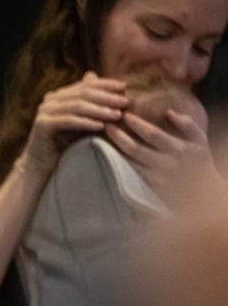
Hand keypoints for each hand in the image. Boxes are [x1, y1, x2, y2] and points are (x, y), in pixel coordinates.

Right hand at [19, 72, 127, 179]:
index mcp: (59, 96)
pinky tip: (101, 126)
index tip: (125, 87)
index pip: (85, 85)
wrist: (42, 165)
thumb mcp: (82, 122)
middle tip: (125, 102)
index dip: (105, 84)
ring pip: (77, 106)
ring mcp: (44, 111)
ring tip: (117, 115)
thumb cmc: (65, 144)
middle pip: (83, 93)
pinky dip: (86, 122)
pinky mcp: (42, 124)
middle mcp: (50, 100)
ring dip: (99, 110)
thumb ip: (90, 105)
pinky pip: (68, 121)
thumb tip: (98, 80)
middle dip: (106, 97)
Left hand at [106, 109, 224, 212]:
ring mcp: (156, 178)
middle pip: (134, 149)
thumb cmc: (199, 162)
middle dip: (117, 135)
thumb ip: (187, 125)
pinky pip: (129, 173)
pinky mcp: (149, 188)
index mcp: (179, 150)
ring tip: (102, 136)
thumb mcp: (200, 141)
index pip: (152, 134)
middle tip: (105, 124)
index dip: (135, 123)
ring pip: (128, 162)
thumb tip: (169, 112)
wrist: (203, 193)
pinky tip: (108, 152)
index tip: (124, 114)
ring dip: (113, 148)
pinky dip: (117, 161)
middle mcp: (166, 165)